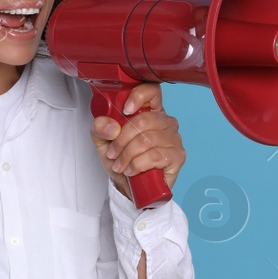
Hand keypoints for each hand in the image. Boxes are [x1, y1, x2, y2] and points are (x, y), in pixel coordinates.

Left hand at [90, 82, 184, 201]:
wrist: (130, 187)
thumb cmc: (121, 160)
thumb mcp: (103, 142)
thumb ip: (100, 128)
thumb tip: (111, 126)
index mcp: (150, 111)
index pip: (152, 91)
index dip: (139, 97)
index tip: (125, 110)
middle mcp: (165, 121)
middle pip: (143, 121)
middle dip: (122, 140)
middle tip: (112, 154)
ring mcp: (174, 138)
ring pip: (146, 140)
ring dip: (127, 156)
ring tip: (120, 165)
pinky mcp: (178, 155)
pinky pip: (155, 156)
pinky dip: (138, 165)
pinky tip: (132, 170)